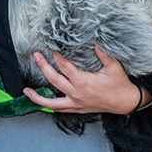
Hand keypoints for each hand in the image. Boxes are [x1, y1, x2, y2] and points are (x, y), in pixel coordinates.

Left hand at [22, 48, 146, 114]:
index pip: (64, 66)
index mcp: (83, 82)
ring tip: (26, 91)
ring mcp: (75, 103)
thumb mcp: (114, 67)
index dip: (57, 56)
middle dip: (43, 66)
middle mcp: (76, 93)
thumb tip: (95, 42)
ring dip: (37, 96)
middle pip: (53, 79)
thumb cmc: (119, 85)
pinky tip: (40, 102)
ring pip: (51, 102)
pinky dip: (48, 106)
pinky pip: (59, 109)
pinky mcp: (77, 108)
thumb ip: (103, 54)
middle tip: (36, 56)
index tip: (52, 48)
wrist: (125, 102)